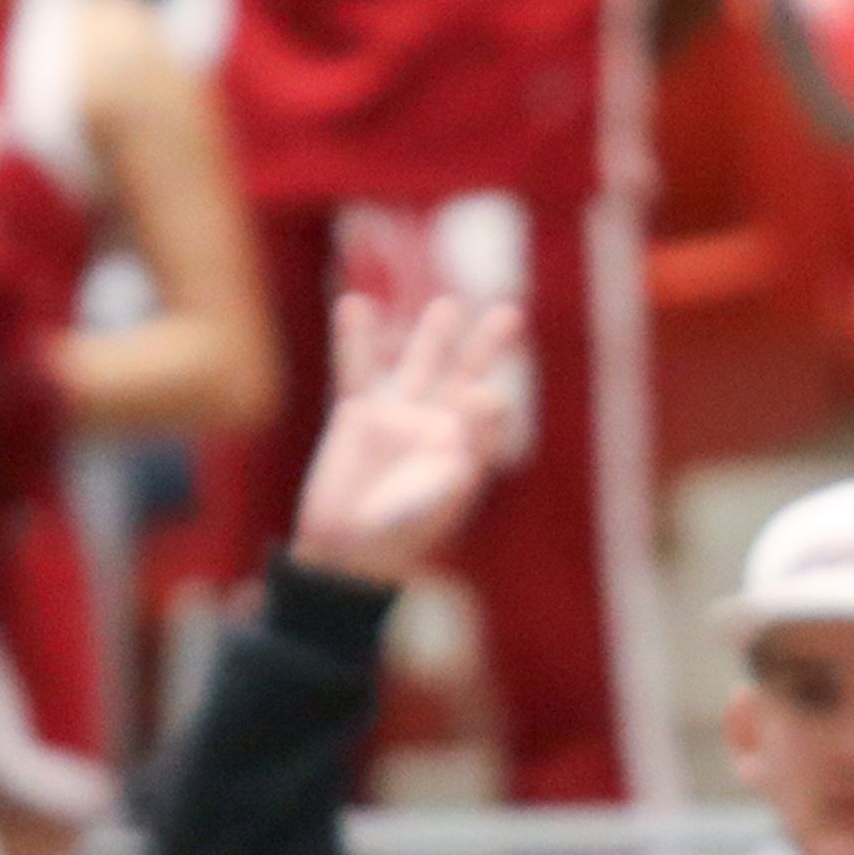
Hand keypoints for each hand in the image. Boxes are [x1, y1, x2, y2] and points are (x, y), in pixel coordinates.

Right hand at [287, 293, 522, 588]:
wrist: (343, 549)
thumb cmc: (395, 535)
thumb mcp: (427, 505)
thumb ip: (449, 466)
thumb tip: (479, 411)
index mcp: (464, 451)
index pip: (486, 414)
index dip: (485, 403)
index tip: (482, 398)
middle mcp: (435, 427)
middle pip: (464, 376)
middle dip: (485, 347)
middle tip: (510, 313)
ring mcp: (396, 418)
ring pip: (417, 367)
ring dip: (432, 338)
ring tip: (448, 307)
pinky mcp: (356, 416)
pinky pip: (356, 371)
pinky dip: (356, 340)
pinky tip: (354, 306)